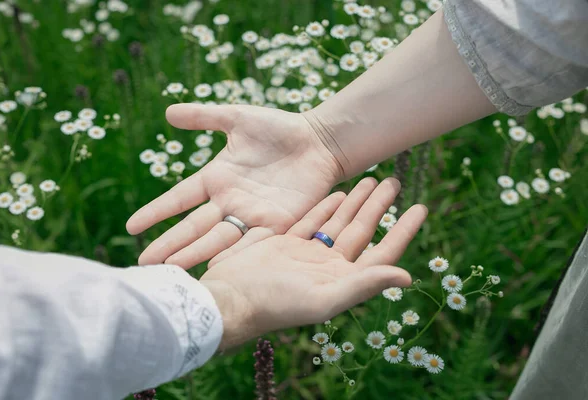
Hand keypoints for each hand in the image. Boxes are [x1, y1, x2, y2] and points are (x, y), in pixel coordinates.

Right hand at [126, 104, 340, 267]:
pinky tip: (218, 269)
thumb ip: (205, 117)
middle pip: (194, 226)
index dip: (157, 211)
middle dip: (170, 244)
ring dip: (196, 254)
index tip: (131, 226)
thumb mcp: (237, 119)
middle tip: (145, 265)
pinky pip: (254, 241)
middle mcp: (230, 202)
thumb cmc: (280, 129)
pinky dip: (236, 255)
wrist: (319, 142)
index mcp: (216, 179)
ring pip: (219, 238)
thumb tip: (168, 112)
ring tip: (173, 271)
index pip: (179, 198)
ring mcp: (252, 215)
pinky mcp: (277, 224)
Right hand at [199, 178, 426, 349]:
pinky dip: (327, 206)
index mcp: (343, 280)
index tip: (421, 207)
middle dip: (380, 207)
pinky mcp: (285, 243)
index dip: (404, 230)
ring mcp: (307, 254)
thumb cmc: (276, 303)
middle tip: (395, 181)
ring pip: (339, 222)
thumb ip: (364, 284)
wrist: (230, 298)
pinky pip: (313, 220)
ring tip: (373, 180)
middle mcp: (329, 266)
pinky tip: (339, 192)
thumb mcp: (324, 297)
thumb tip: (407, 277)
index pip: (383, 252)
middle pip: (362, 230)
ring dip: (356, 202)